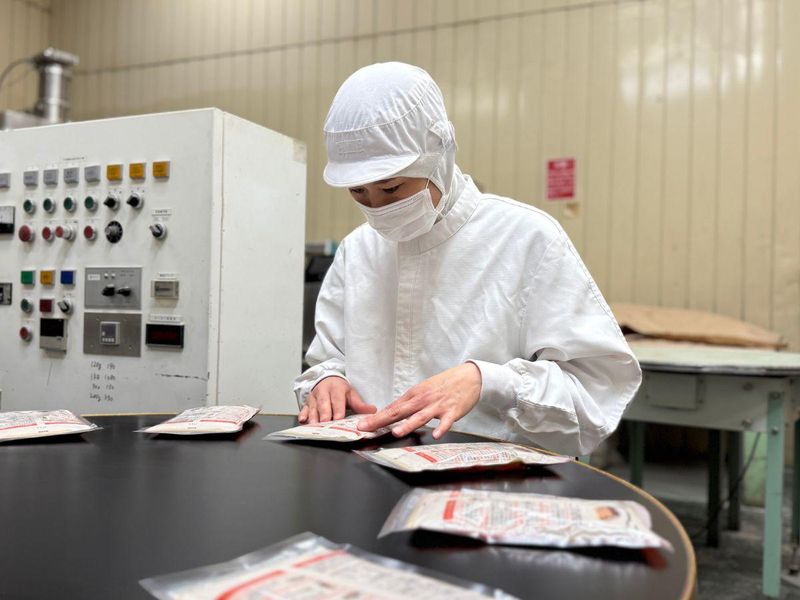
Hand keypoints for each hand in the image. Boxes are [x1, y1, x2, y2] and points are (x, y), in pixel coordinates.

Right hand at [299, 376, 376, 423]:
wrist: (327, 380)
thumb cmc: (340, 390)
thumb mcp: (351, 394)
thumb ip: (360, 404)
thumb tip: (373, 411)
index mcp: (336, 389)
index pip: (337, 401)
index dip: (338, 411)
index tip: (339, 419)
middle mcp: (323, 392)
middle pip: (323, 405)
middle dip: (324, 415)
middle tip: (326, 425)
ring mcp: (314, 397)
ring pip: (313, 408)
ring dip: (313, 417)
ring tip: (315, 427)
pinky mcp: (307, 402)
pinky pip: (303, 408)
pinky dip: (303, 415)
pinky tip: (303, 421)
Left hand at [357, 362, 481, 438]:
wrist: (469, 376)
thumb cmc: (445, 384)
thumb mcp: (423, 390)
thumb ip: (409, 403)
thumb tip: (392, 412)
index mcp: (414, 395)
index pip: (392, 407)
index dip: (376, 417)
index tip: (362, 424)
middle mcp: (423, 399)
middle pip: (400, 411)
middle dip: (381, 420)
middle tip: (366, 428)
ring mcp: (437, 405)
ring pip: (420, 416)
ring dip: (408, 424)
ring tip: (396, 432)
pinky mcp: (452, 411)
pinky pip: (446, 421)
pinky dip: (441, 428)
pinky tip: (436, 435)